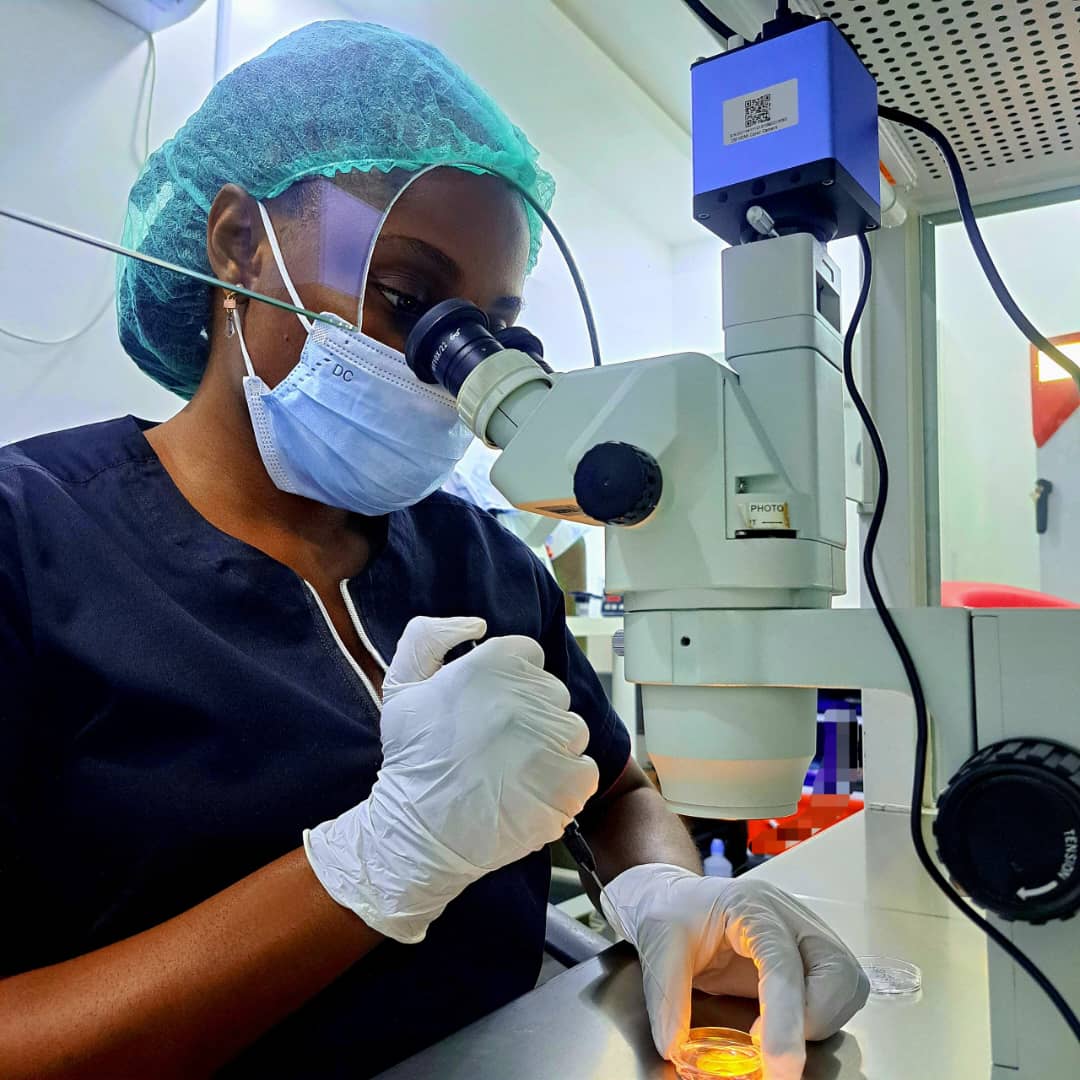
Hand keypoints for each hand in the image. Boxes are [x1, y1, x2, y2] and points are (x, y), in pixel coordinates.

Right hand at [304, 616, 599, 942]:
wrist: (420, 831)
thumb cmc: (412, 759)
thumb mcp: (402, 684)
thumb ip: (429, 637)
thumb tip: (477, 624)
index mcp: (496, 663)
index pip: (529, 657)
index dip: (511, 684)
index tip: (492, 710)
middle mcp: (531, 694)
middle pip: (553, 694)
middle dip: (532, 715)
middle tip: (499, 745)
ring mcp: (554, 738)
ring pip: (571, 731)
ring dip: (551, 748)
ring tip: (514, 772)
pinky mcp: (571, 780)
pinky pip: (584, 770)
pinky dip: (566, 783)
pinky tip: (532, 793)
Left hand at [601, 864, 868, 1079]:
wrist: (675, 898)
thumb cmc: (670, 912)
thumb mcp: (657, 946)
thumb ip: (666, 996)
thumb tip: (676, 1048)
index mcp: (752, 906)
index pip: (783, 963)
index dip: (785, 1018)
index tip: (776, 1064)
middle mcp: (790, 916)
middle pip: (836, 970)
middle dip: (813, 1021)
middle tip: (771, 1050)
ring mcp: (805, 933)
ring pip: (846, 983)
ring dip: (820, 1021)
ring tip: (776, 1037)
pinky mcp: (810, 955)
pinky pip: (838, 991)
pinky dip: (819, 1018)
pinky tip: (785, 1026)